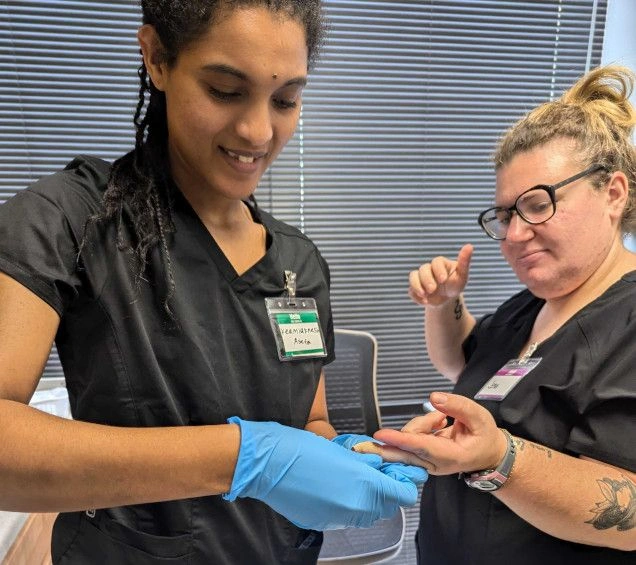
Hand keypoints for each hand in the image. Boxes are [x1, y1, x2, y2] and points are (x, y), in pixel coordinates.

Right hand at [223, 418, 421, 529]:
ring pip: (367, 513)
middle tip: (376, 470)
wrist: (266, 463)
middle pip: (388, 506)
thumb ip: (367, 461)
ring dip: (367, 497)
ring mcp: (337, 518)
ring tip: (352, 476)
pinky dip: (346, 503)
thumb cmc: (298, 450)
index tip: (400, 471)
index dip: (403, 480)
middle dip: (386, 488)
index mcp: (362, 486)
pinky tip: (334, 486)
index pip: (403, 494)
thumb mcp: (341, 449)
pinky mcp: (322, 521)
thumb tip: (379, 464)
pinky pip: (346, 516)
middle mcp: (353, 508)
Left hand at [373, 392, 506, 474]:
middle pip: (406, 449)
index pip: (421, 447)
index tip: (380, 435)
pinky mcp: (421, 457)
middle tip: (389, 437)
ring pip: (408, 438)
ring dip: (421, 423)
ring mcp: (426, 463)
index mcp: (451, 456)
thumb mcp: (480, 417)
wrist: (488, 455)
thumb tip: (434, 398)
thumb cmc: (484, 436)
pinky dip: (421, 427)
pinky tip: (439, 424)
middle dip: (390, 442)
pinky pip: (410, 438)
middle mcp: (435, 464)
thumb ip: (458, 406)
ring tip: (443, 419)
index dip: (400, 440)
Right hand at [409, 244, 472, 306]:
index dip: (438, 270)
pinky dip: (416, 296)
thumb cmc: (455, 285)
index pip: (436, 262)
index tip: (443, 279)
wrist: (447, 299)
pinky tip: (425, 302)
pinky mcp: (415, 288)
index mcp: (440, 263)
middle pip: (423, 269)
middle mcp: (428, 269)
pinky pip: (411, 290)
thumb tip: (469, 246)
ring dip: (417, 285)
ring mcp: (420, 278)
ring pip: (413, 276)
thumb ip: (464, 262)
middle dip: (426, 280)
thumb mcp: (462, 275)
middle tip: (433, 290)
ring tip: (424, 295)